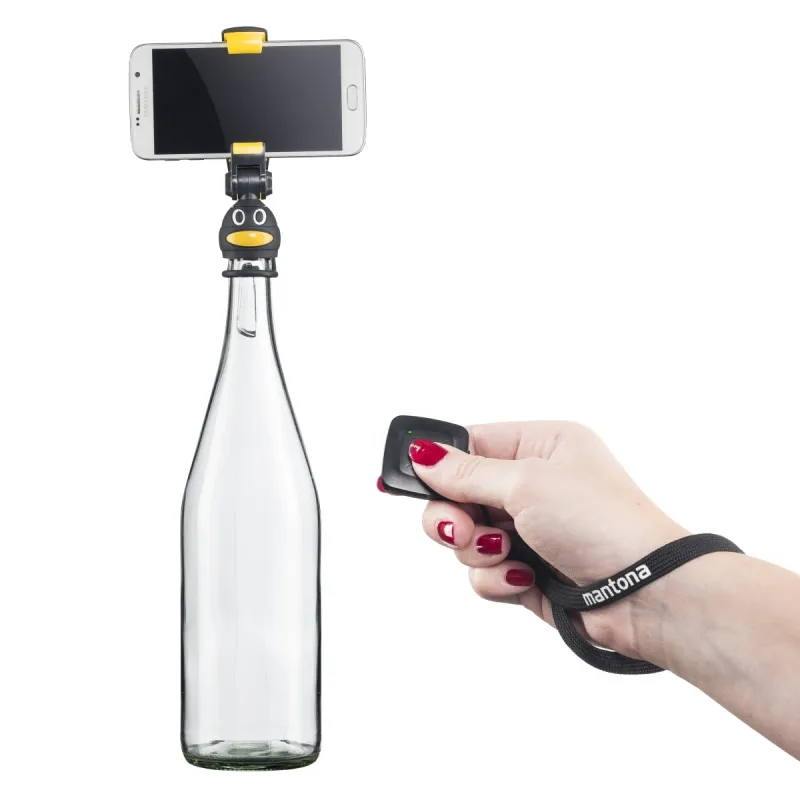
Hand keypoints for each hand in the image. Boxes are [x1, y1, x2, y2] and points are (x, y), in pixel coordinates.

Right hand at [402, 421, 687, 656]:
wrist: (647, 593)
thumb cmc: (604, 522)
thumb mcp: (527, 482)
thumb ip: (466, 472)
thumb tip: (423, 455)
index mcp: (540, 446)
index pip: (470, 445)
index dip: (438, 464)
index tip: (412, 481)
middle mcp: (533, 485)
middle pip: (458, 495)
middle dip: (454, 516)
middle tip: (464, 527)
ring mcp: (530, 529)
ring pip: (466, 538)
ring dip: (479, 550)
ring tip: (508, 553)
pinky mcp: (528, 570)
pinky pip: (484, 572)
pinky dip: (498, 578)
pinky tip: (526, 577)